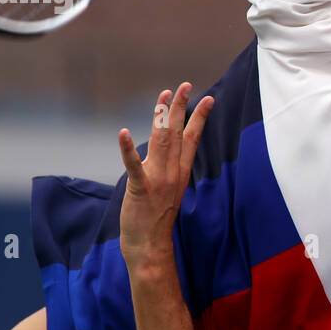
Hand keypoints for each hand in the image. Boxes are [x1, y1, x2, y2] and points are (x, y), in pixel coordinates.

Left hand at [118, 83, 213, 266]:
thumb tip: (162, 149)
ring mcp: (158, 180)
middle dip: (182, 108)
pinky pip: (134, 166)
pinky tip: (123, 132)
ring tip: (164, 96)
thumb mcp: (167, 188)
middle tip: (185, 86)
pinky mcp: (141, 189)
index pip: (192, 139)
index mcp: (181, 172)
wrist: (150, 244)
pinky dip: (128, 149)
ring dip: (162, 118)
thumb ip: (166, 166)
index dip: (199, 117)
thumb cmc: (155, 217)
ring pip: (162, 142)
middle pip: (178, 134)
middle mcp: (173, 172)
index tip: (207, 98)